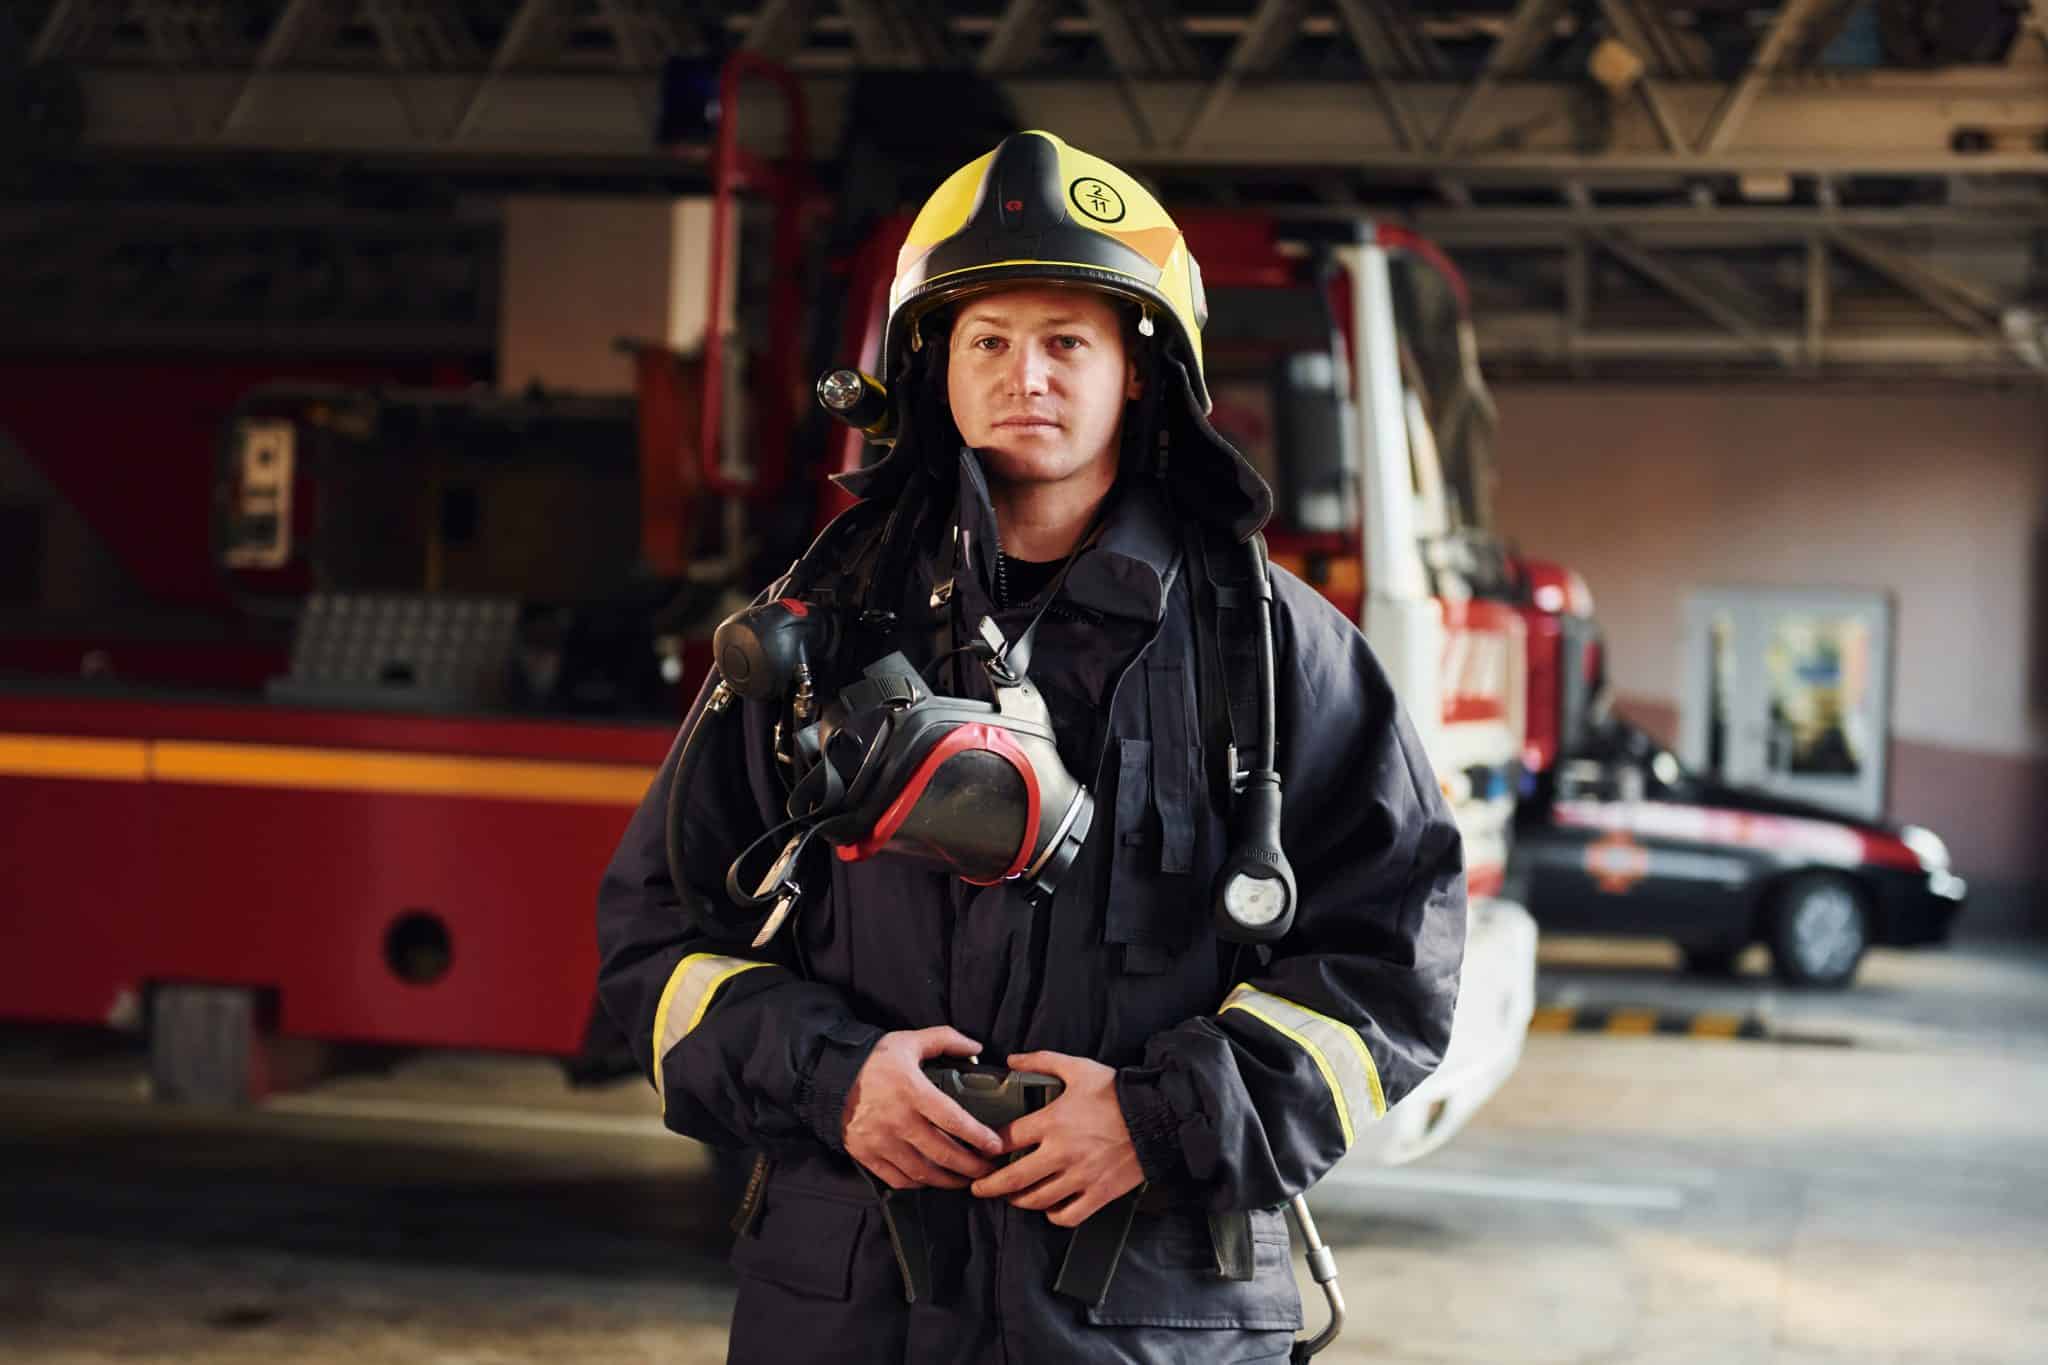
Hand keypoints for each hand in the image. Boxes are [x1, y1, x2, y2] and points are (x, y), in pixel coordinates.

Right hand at [842, 1027, 1004, 1190]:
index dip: (978, 1137)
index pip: (953, 1120)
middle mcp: (897, 1120)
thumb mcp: (909, 1041)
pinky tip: (932, 1180)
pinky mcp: (866, 1155)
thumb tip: (976, 1047)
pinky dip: (919, 1184)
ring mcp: (880, 1141)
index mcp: (912, 1091)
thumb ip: (945, 1040)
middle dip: (971, 1166)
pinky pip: (898, 1179)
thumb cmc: (873, 1059)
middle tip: (988, 1169)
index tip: (996, 1146)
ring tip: (966, 1180)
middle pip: (943, 1153)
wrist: (828, 1076)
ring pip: (922, 1172)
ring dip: (948, 1180)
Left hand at [970, 1051, 1143, 1227]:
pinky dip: (1054, 1215)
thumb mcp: (1078, 1068)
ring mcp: (1080, 1176)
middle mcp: (1062, 1153)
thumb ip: (1042, 1061)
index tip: (980, 1151)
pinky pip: (1068, 1215)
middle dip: (989, 1186)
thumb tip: (1012, 1061)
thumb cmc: (1117, 1092)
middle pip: (1013, 1178)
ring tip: (1011, 1196)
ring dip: (1018, 1200)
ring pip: (1037, 1200)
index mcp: (1052, 1121)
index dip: (987, 1147)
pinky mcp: (1099, 1193)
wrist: (1158, 1115)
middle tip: (978, 1188)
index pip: (1005, 1139)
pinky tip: (1049, 1207)